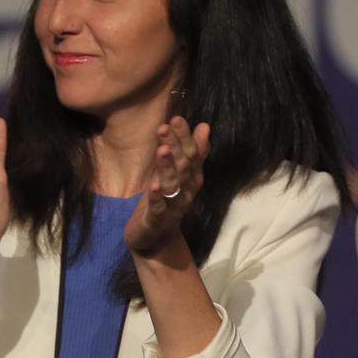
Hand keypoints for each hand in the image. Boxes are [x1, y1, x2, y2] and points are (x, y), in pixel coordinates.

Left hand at [124, 117, 210, 256]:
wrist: (155, 238)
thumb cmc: (165, 200)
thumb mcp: (177, 173)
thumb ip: (189, 151)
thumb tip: (204, 126)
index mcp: (191, 178)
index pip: (192, 154)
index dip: (185, 137)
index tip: (177, 118)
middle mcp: (186, 190)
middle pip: (184, 166)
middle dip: (177, 145)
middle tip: (170, 124)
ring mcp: (173, 205)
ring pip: (173, 184)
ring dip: (168, 167)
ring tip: (162, 150)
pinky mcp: (158, 219)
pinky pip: (159, 206)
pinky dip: (156, 196)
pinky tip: (153, 185)